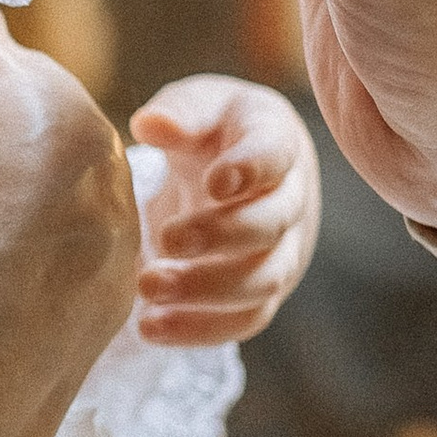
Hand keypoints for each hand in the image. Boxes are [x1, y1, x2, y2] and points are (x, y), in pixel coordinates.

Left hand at [129, 74, 319, 344]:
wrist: (233, 173)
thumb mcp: (198, 108)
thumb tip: (150, 124)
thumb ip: (180, 114)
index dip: (250, 170)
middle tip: (164, 238)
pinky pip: (243, 320)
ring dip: (204, 290)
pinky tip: (150, 327)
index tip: (214, 182)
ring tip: (146, 285)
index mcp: (275, 142)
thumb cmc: (213, 132)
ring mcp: (282, 253)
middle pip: (269, 227)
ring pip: (261, 281)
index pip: (274, 156)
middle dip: (219, 237)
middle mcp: (290, 202)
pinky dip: (199, 329)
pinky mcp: (262, 294)